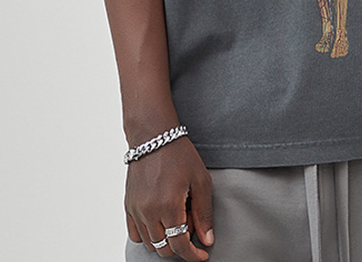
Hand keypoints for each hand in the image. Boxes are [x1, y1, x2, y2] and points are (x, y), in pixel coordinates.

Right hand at [125, 137, 213, 259]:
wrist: (154, 136)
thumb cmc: (179, 154)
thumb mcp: (201, 180)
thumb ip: (204, 213)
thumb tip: (207, 240)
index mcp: (169, 206)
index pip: (180, 246)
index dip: (193, 255)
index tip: (202, 255)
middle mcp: (149, 212)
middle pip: (165, 248)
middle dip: (181, 245)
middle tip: (192, 225)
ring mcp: (136, 210)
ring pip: (151, 244)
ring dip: (166, 240)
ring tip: (177, 217)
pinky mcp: (128, 205)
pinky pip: (136, 234)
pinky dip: (149, 235)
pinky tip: (161, 220)